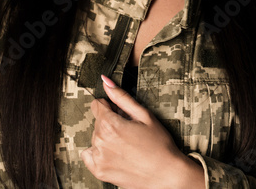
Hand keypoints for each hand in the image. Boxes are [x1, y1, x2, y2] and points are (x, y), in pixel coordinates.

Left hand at [81, 75, 204, 188]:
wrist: (166, 175)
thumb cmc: (159, 143)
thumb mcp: (144, 115)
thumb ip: (121, 97)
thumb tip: (105, 81)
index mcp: (110, 124)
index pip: (97, 105)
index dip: (110, 106)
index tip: (122, 113)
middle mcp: (100, 141)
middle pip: (97, 121)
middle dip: (110, 121)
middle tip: (129, 130)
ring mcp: (99, 158)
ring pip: (95, 137)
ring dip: (106, 137)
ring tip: (126, 143)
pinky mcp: (100, 172)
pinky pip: (89, 155)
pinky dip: (98, 152)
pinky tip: (115, 153)